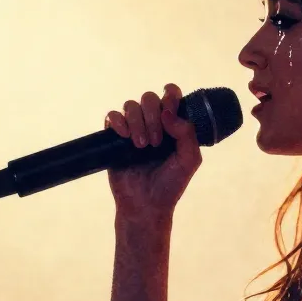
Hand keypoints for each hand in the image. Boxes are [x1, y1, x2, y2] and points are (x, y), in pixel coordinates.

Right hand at [105, 84, 202, 218]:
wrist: (146, 205)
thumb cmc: (170, 184)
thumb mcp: (189, 160)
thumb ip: (187, 134)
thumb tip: (168, 113)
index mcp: (172, 124)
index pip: (171, 95)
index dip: (170, 96)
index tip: (170, 112)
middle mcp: (152, 122)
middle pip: (149, 98)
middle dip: (152, 116)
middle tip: (156, 142)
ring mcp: (132, 129)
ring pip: (130, 105)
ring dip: (137, 122)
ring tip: (142, 146)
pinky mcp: (114, 138)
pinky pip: (112, 116)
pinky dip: (118, 121)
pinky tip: (124, 137)